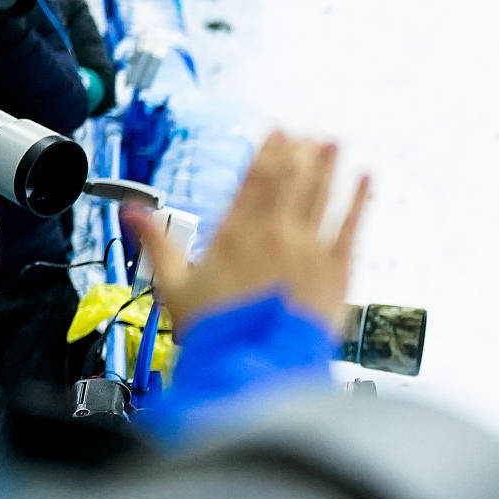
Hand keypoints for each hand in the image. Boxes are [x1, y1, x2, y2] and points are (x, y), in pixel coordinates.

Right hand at [132, 131, 366, 331]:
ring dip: (329, 166)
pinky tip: (366, 179)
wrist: (252, 365)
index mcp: (235, 233)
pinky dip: (359, 200)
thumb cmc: (215, 332)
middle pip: (291, 180)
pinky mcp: (335, 270)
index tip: (278, 132)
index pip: (256, 179)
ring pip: (322, 195)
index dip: (269, 151)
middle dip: (301, 154)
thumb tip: (132, 211)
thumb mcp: (173, 286)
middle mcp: (274, 233)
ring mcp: (308, 249)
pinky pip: (351, 226)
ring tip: (335, 143)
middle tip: (309, 136)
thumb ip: (157, 242)